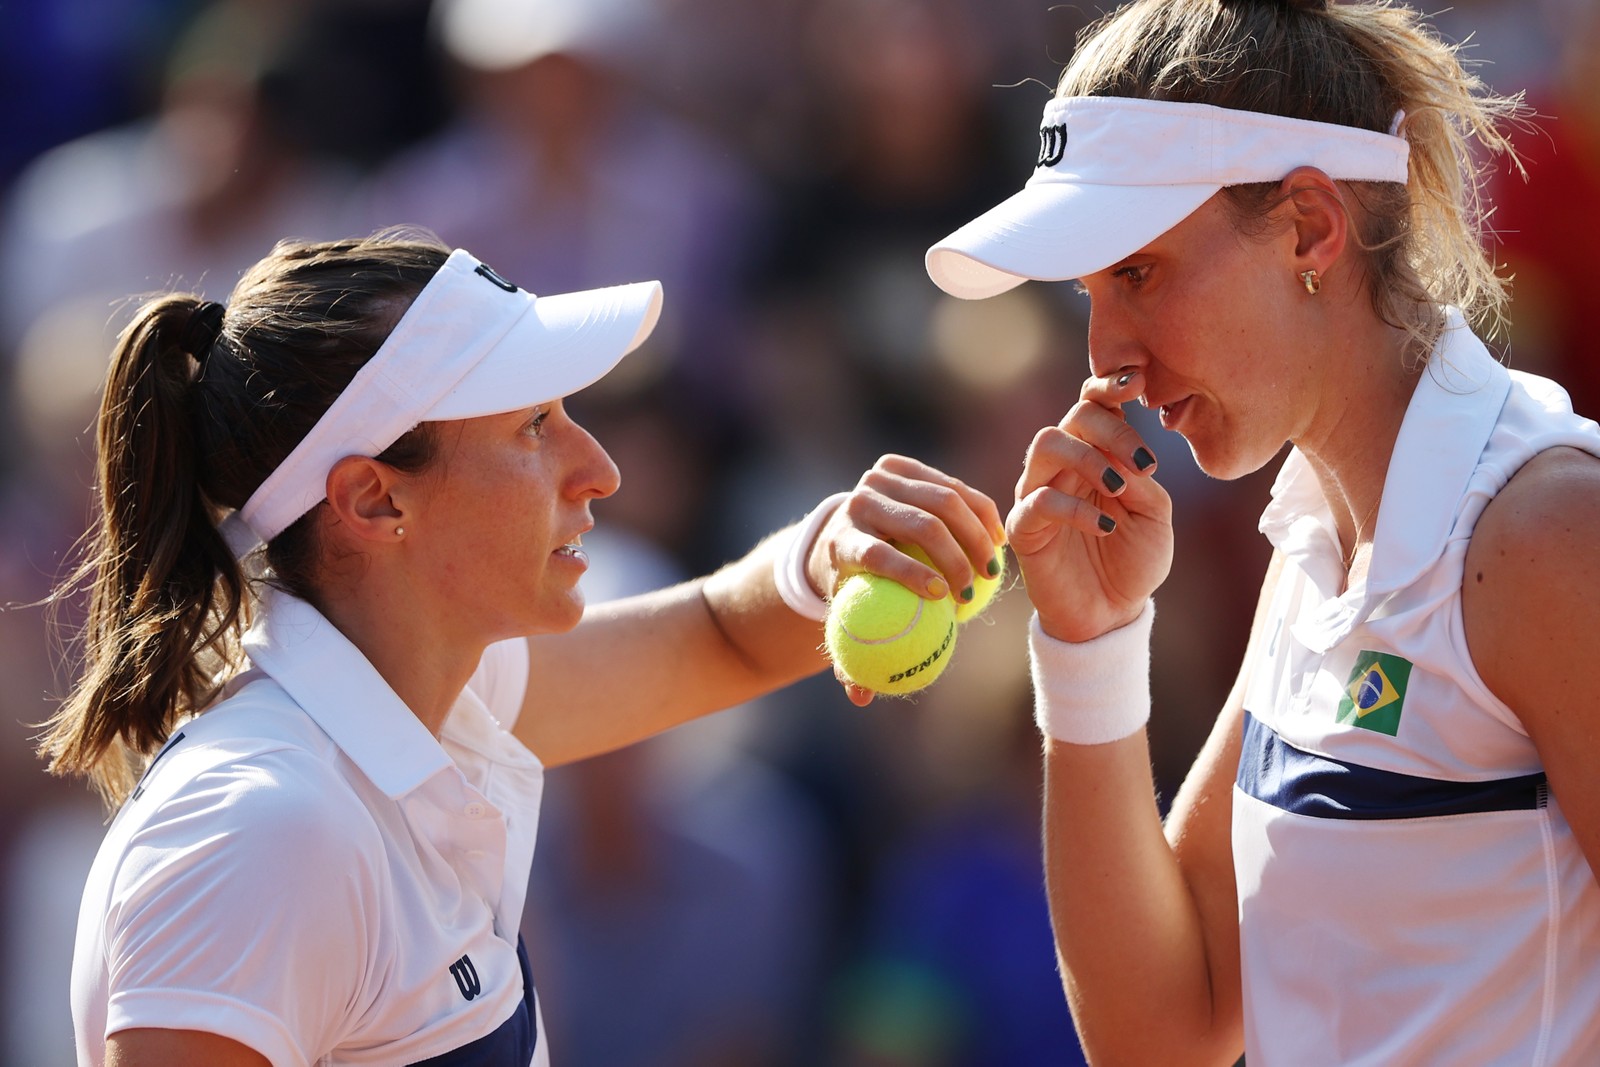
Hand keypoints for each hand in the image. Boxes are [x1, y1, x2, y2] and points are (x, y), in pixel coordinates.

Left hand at [806, 454, 1005, 704]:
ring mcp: (880, 478)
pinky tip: (997, 542)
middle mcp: (859, 501)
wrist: (839, 535)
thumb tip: (861, 696)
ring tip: (992, 570)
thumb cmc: (849, 590)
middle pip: (920, 523)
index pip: (877, 553)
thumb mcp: (844, 621)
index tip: (944, 598)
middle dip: (957, 557)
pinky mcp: (901, 466)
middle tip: (978, 589)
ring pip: (944, 499)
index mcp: (842, 541)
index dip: (912, 574)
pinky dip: (980, 513)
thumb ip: (849, 656)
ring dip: (976, 536)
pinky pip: (953, 486)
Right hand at [1007, 370, 1172, 642]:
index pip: (1093, 404)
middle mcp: (1063, 467)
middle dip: (1111, 430)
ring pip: (1047, 444)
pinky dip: (1076, 509)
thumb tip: (1122, 451)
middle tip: (1143, 464)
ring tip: (1120, 489)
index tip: (1139, 383)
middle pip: (1073, 417)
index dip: (1110, 384)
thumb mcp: (1154, 513)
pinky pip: (1039, 501)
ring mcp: (1038, 493)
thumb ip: (1139, 474)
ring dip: (1088, 458)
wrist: (1111, 614)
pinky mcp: (1022, 528)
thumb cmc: (1133, 561)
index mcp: (1096, 454)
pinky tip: (1106, 528)